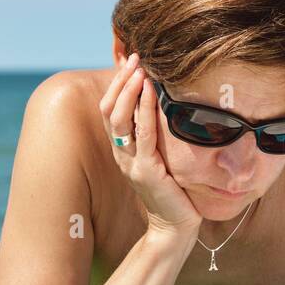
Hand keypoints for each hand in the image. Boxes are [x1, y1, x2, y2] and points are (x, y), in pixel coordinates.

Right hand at [98, 53, 201, 236]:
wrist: (175, 226)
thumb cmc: (173, 191)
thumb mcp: (160, 157)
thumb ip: (155, 136)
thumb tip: (162, 107)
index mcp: (122, 150)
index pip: (109, 111)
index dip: (116, 85)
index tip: (129, 62)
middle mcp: (121, 155)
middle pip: (109, 110)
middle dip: (121, 81)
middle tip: (134, 57)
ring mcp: (131, 163)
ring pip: (120, 119)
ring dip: (129, 90)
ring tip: (140, 68)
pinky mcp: (146, 171)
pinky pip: (143, 134)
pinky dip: (146, 109)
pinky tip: (152, 91)